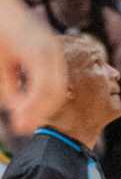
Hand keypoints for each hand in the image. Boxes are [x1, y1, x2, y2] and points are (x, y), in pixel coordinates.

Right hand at [0, 0, 65, 131]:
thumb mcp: (5, 64)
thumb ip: (12, 84)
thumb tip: (16, 107)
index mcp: (49, 55)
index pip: (55, 88)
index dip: (43, 109)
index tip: (29, 124)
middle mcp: (52, 52)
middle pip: (57, 91)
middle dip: (41, 113)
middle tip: (24, 129)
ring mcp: (47, 50)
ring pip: (51, 89)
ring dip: (36, 110)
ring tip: (21, 124)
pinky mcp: (36, 50)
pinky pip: (41, 81)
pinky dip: (32, 99)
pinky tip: (17, 109)